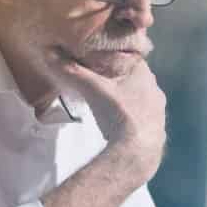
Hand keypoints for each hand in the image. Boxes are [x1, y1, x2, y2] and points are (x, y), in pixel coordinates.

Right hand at [46, 48, 165, 179]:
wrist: (137, 152)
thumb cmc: (119, 114)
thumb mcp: (91, 89)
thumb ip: (71, 70)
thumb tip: (49, 54)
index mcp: (144, 72)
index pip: (127, 55)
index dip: (111, 55)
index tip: (95, 58)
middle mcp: (154, 88)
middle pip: (131, 76)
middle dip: (114, 77)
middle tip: (95, 78)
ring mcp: (157, 109)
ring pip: (136, 95)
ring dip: (122, 96)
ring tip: (104, 99)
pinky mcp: (155, 127)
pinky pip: (139, 113)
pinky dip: (127, 113)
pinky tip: (116, 120)